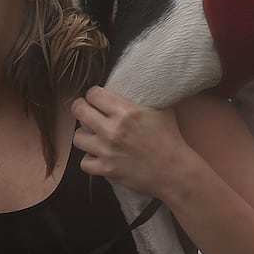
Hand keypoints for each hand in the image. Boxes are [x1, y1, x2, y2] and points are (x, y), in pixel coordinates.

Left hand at [71, 86, 190, 196]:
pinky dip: (90, 159)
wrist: (175, 171)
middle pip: (79, 111)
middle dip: (81, 109)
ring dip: (85, 136)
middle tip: (87, 112)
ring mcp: (108, 150)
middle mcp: (113, 129)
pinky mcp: (107, 169)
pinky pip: (84, 162)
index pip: (94, 94)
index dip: (94, 95)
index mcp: (126, 111)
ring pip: (78, 137)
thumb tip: (137, 82)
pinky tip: (99, 156)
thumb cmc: (171, 139)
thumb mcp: (161, 110)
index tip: (97, 99)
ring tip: (94, 136)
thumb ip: (144, 97)